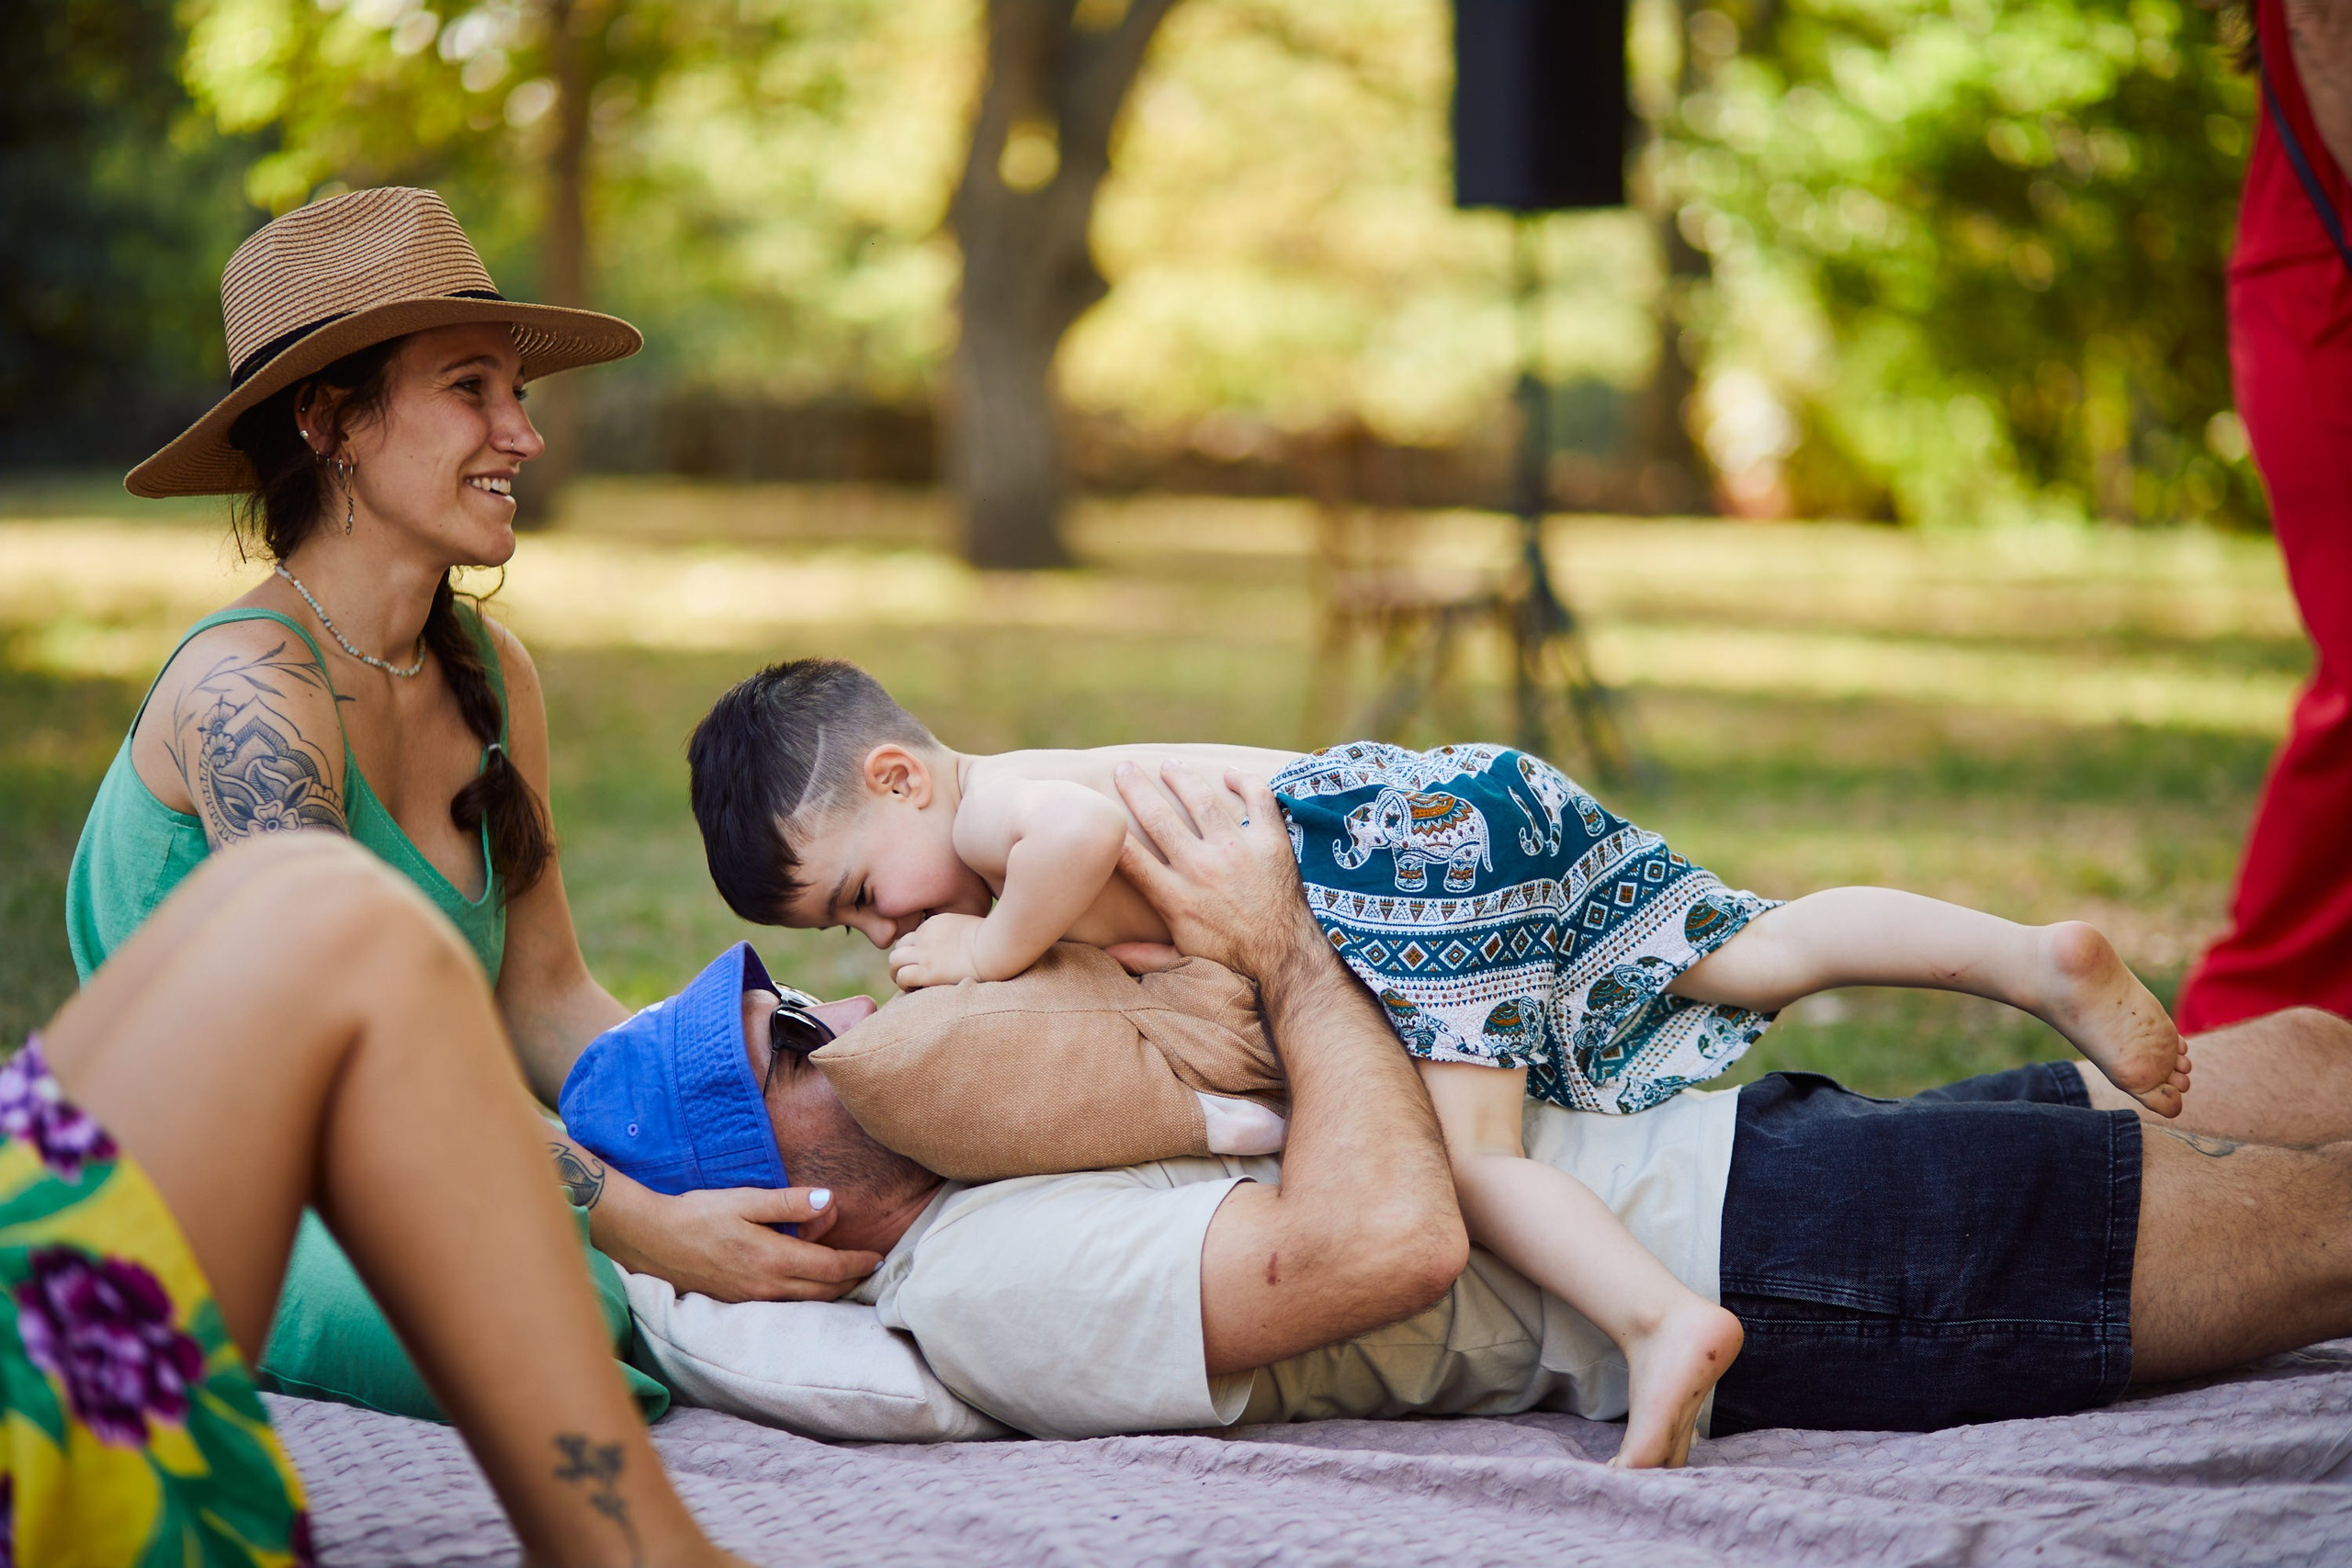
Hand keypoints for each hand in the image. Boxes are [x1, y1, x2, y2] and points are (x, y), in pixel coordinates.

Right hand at [603, 1186, 883, 1302]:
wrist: (652, 1240)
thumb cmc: (699, 1214)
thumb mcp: (746, 1200)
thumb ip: (790, 1203)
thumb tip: (830, 1200)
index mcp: (773, 1259)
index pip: (830, 1268)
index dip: (858, 1263)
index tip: (877, 1257)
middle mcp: (766, 1286)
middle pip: (823, 1291)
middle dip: (850, 1280)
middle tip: (870, 1267)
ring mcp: (752, 1299)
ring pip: (805, 1302)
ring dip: (830, 1290)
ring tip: (847, 1276)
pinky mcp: (738, 1302)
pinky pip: (784, 1304)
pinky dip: (805, 1295)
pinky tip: (807, 1283)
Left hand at [888, 911, 988, 988]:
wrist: (997, 947)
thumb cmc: (997, 941)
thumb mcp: (974, 929)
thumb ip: (962, 936)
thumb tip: (967, 947)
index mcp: (936, 923)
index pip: (914, 937)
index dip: (917, 952)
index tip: (928, 964)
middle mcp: (925, 935)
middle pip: (899, 946)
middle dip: (903, 961)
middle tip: (913, 975)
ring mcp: (924, 953)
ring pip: (894, 961)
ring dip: (898, 973)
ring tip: (911, 984)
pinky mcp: (927, 971)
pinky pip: (902, 976)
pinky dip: (905, 985)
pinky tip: (916, 989)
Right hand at [1111, 760, 1315, 981]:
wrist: (1286, 959)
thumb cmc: (1233, 960)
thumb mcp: (1182, 959)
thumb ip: (1143, 955)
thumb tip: (1105, 956)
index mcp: (1175, 896)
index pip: (1129, 856)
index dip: (1110, 832)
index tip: (1100, 814)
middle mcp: (1200, 867)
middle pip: (1157, 817)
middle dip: (1136, 788)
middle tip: (1124, 768)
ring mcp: (1235, 851)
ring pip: (1200, 799)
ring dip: (1181, 778)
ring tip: (1170, 765)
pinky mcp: (1269, 843)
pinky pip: (1257, 799)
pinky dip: (1243, 781)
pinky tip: (1230, 774)